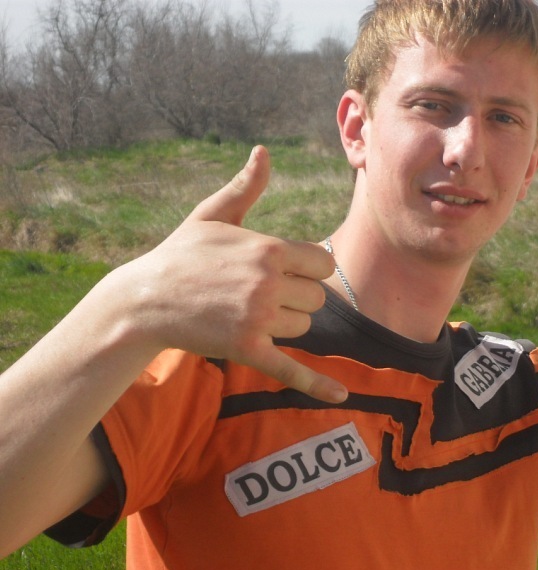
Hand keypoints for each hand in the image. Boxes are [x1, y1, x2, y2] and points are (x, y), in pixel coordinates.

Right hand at [130, 145, 347, 402]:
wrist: (145, 298)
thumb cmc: (182, 253)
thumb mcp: (213, 215)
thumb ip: (246, 187)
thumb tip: (263, 152)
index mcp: (269, 249)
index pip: (323, 264)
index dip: (309, 269)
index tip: (287, 270)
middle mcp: (269, 283)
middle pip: (318, 298)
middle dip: (297, 296)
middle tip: (260, 293)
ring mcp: (259, 317)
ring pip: (304, 327)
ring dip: (286, 322)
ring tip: (247, 312)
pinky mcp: (247, 348)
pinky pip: (292, 368)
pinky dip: (317, 384)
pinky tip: (341, 398)